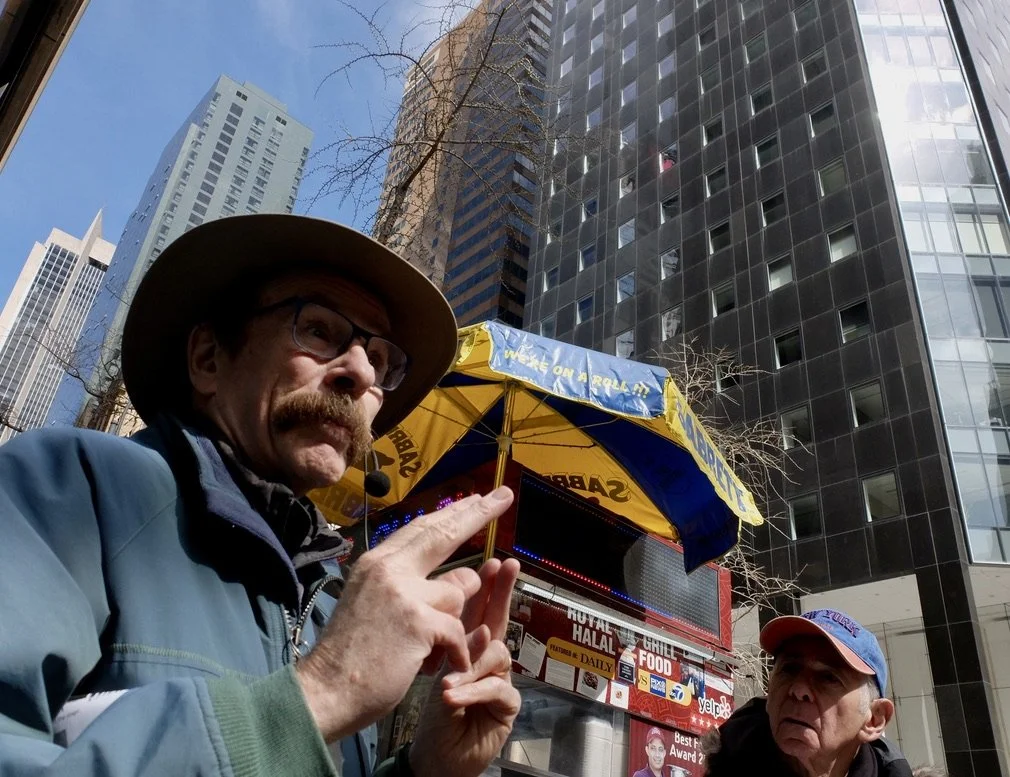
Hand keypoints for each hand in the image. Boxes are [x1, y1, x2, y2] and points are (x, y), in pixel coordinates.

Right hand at [296, 487, 514, 742]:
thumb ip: (415, 586)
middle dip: (478, 514)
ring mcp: (404, 593)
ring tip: (425, 649)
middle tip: (504, 496)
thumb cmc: (351, 656)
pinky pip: (458, 631)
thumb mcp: (376, 605)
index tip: (475, 499)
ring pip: (457, 593)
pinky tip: (439, 667)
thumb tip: (466, 577)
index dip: (451, 514)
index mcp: (375, 562)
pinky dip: (455, 653)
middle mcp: (389, 569)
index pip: (421, 528)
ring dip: (452, 624)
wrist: (325, 691)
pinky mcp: (418, 622)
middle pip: (444, 534)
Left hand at [408, 557, 521, 776]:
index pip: (477, 606)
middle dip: (501, 591)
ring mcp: (500, 679)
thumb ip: (443, 636)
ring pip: (496, 653)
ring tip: (447, 674)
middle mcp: (488, 657)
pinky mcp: (505, 707)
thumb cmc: (433, 712)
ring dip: (470, 661)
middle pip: (498, 617)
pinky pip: (496, 688)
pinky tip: (449, 695)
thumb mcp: (432, 668)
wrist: (436, 756)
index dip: (484, 583)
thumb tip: (442, 596)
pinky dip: (471, 691)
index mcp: (467, 644)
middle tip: (506, 566)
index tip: (492, 559)